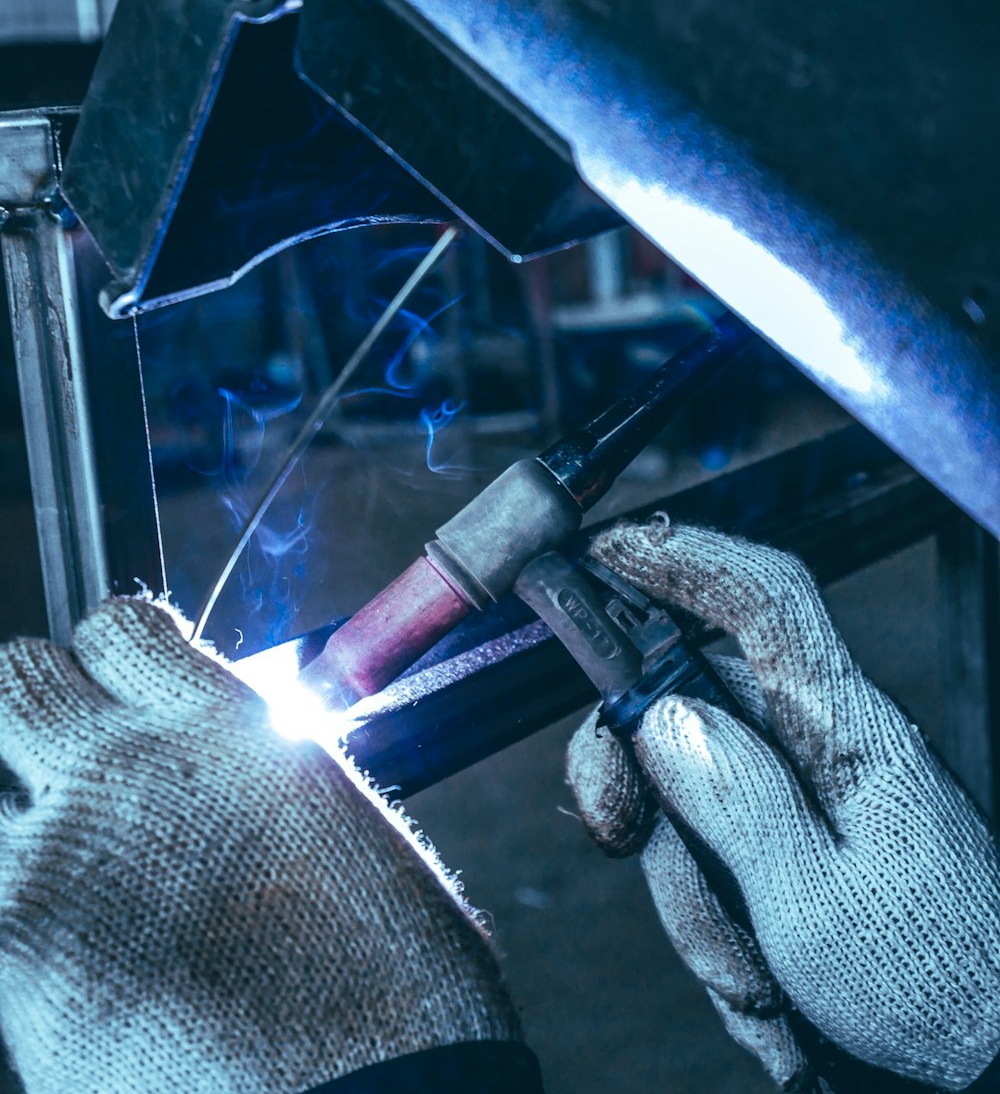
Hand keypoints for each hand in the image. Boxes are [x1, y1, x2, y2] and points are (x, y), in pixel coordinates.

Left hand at [0, 599, 517, 1093]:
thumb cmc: (387, 988)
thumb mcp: (344, 840)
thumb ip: (261, 783)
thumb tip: (228, 785)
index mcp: (224, 726)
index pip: (118, 626)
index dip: (113, 658)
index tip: (121, 693)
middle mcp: (128, 767)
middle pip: (18, 677)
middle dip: (36, 713)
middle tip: (66, 773)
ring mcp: (56, 854)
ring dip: (17, 820)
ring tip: (63, 875)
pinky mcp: (14, 948)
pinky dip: (7, 911)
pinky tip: (48, 951)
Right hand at [567, 519, 999, 1091]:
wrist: (991, 1062)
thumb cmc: (938, 988)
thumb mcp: (819, 911)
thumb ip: (736, 802)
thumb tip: (661, 713)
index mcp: (846, 729)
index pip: (767, 601)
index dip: (687, 559)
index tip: (607, 550)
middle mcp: (817, 743)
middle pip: (686, 696)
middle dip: (633, 769)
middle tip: (614, 830)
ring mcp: (797, 794)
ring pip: (681, 790)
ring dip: (690, 892)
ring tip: (754, 979)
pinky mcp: (784, 844)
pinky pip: (704, 852)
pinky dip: (713, 921)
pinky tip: (764, 987)